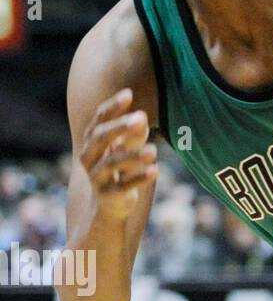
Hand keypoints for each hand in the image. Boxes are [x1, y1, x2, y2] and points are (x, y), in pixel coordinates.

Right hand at [80, 89, 156, 219]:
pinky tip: (155, 171)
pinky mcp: (107, 195)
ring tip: (154, 150)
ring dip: (134, 155)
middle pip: (101, 137)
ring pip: (112, 162)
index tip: (129, 94)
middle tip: (141, 118)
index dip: (113, 107)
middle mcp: (89, 156)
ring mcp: (97, 177)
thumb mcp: (128, 147)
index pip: (99, 119)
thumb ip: (134, 132)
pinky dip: (139, 178)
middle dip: (120, 126)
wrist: (110, 205)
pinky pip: (122, 186)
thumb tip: (142, 116)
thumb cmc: (121, 168)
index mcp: (92, 140)